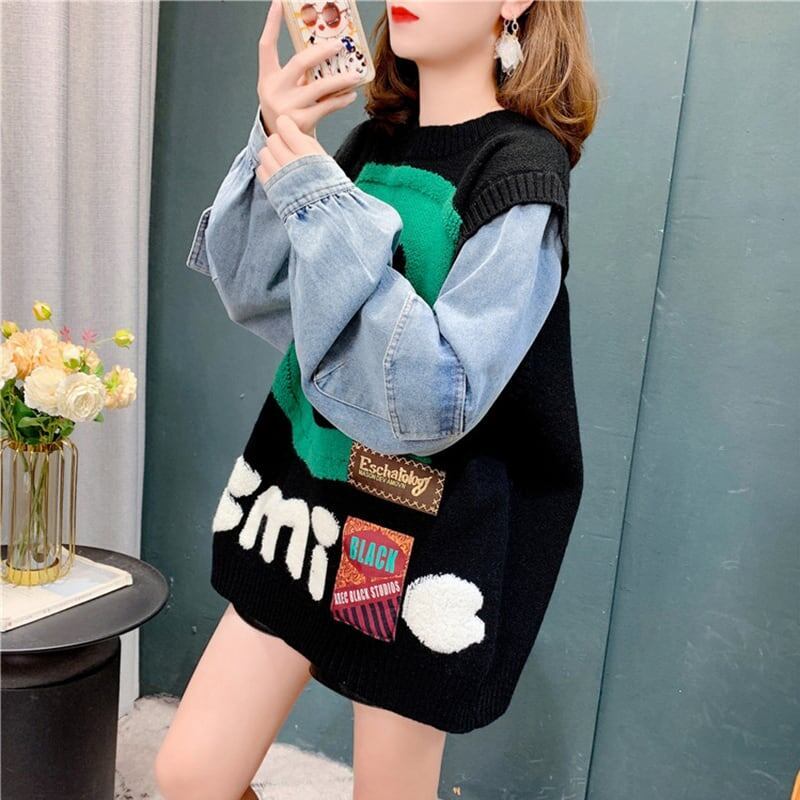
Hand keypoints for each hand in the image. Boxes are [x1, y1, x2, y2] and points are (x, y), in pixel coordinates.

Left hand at [255, 113, 326, 184]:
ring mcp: (279, 175)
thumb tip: (293, 131)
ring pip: (264, 153)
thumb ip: (307, 143)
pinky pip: (260, 169)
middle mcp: (291, 162)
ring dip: (271, 156)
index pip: (285, 125)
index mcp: (307, 153)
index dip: (286, 126)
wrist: (325, 214)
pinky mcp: (271, 188)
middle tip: (286, 151)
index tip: (288, 129)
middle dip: (278, 143)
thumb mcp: (325, 159)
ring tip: (282, 164)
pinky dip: (267, 170)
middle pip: (272, 139)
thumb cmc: (329, 189)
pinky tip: (278, 175)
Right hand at [257, 0, 360, 137]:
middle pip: (299, 63)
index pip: (266, 46)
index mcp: (267, 78)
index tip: (279, 3)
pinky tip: (351, 95)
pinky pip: (327, 106)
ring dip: (341, 80)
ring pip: (319, 87)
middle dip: (321, 52)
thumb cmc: (289, 111)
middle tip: (339, 45)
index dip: (271, 23)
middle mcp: (274, 91)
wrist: (285, 144)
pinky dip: (341, 100)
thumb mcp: (286, 90)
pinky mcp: (301, 122)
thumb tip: (328, 52)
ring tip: (356, 75)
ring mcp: (287, 107)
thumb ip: (299, 74)